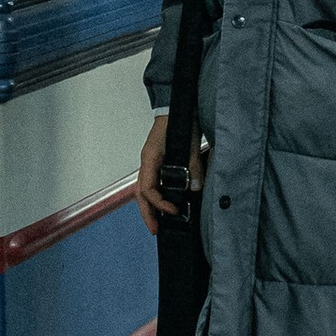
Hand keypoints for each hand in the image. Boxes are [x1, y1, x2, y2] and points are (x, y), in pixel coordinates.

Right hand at [136, 113, 204, 227]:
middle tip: (155, 230)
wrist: (178, 105)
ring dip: (150, 207)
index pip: (148, 189)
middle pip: (141, 194)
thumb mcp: (189, 144)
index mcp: (150, 158)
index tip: (174, 211)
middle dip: (147, 213)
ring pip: (145, 190)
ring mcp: (151, 162)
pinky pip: (153, 183)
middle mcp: (147, 162)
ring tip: (158, 222)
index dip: (159, 203)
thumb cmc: (180, 120)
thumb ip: (192, 166)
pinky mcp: (158, 161)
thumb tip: (194, 188)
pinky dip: (157, 196)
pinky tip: (165, 204)